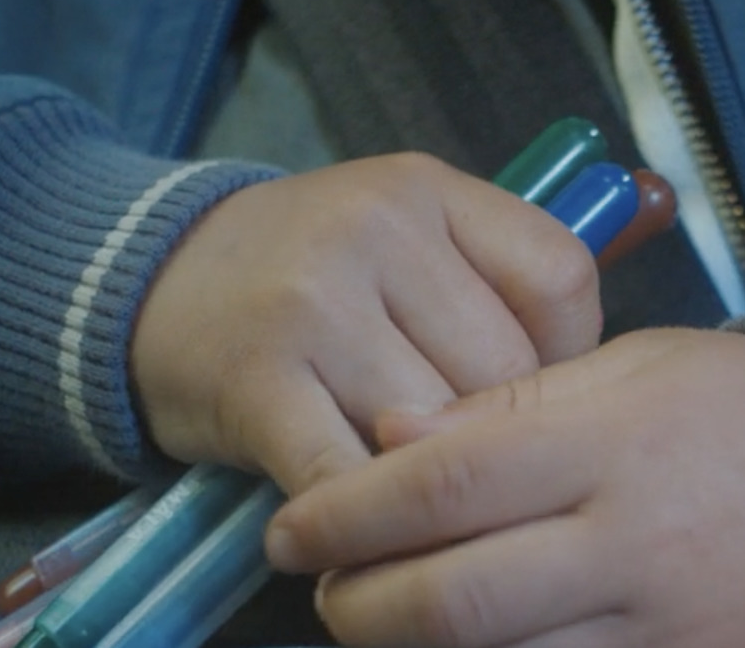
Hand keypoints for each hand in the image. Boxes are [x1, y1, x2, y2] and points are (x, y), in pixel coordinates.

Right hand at [130, 152, 601, 495]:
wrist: (151, 277)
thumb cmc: (291, 265)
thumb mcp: (391, 229)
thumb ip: (478, 280)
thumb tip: (565, 393)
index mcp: (420, 187)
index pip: (558, 279)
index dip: (561, 354)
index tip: (514, 388)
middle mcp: (372, 230)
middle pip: (502, 371)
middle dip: (485, 428)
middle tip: (447, 445)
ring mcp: (313, 304)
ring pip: (436, 433)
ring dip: (423, 479)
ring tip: (398, 483)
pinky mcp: (259, 382)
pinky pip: (349, 476)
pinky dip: (362, 515)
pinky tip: (352, 516)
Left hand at [266, 327, 744, 647]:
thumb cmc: (726, 411)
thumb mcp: (631, 370)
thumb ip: (509, 403)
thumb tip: (392, 431)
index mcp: (607, 453)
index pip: (444, 488)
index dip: (347, 512)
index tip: (289, 529)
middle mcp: (631, 555)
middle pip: (455, 601)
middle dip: (360, 603)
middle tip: (317, 581)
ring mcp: (663, 637)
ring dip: (410, 645)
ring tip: (371, 609)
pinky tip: (452, 638)